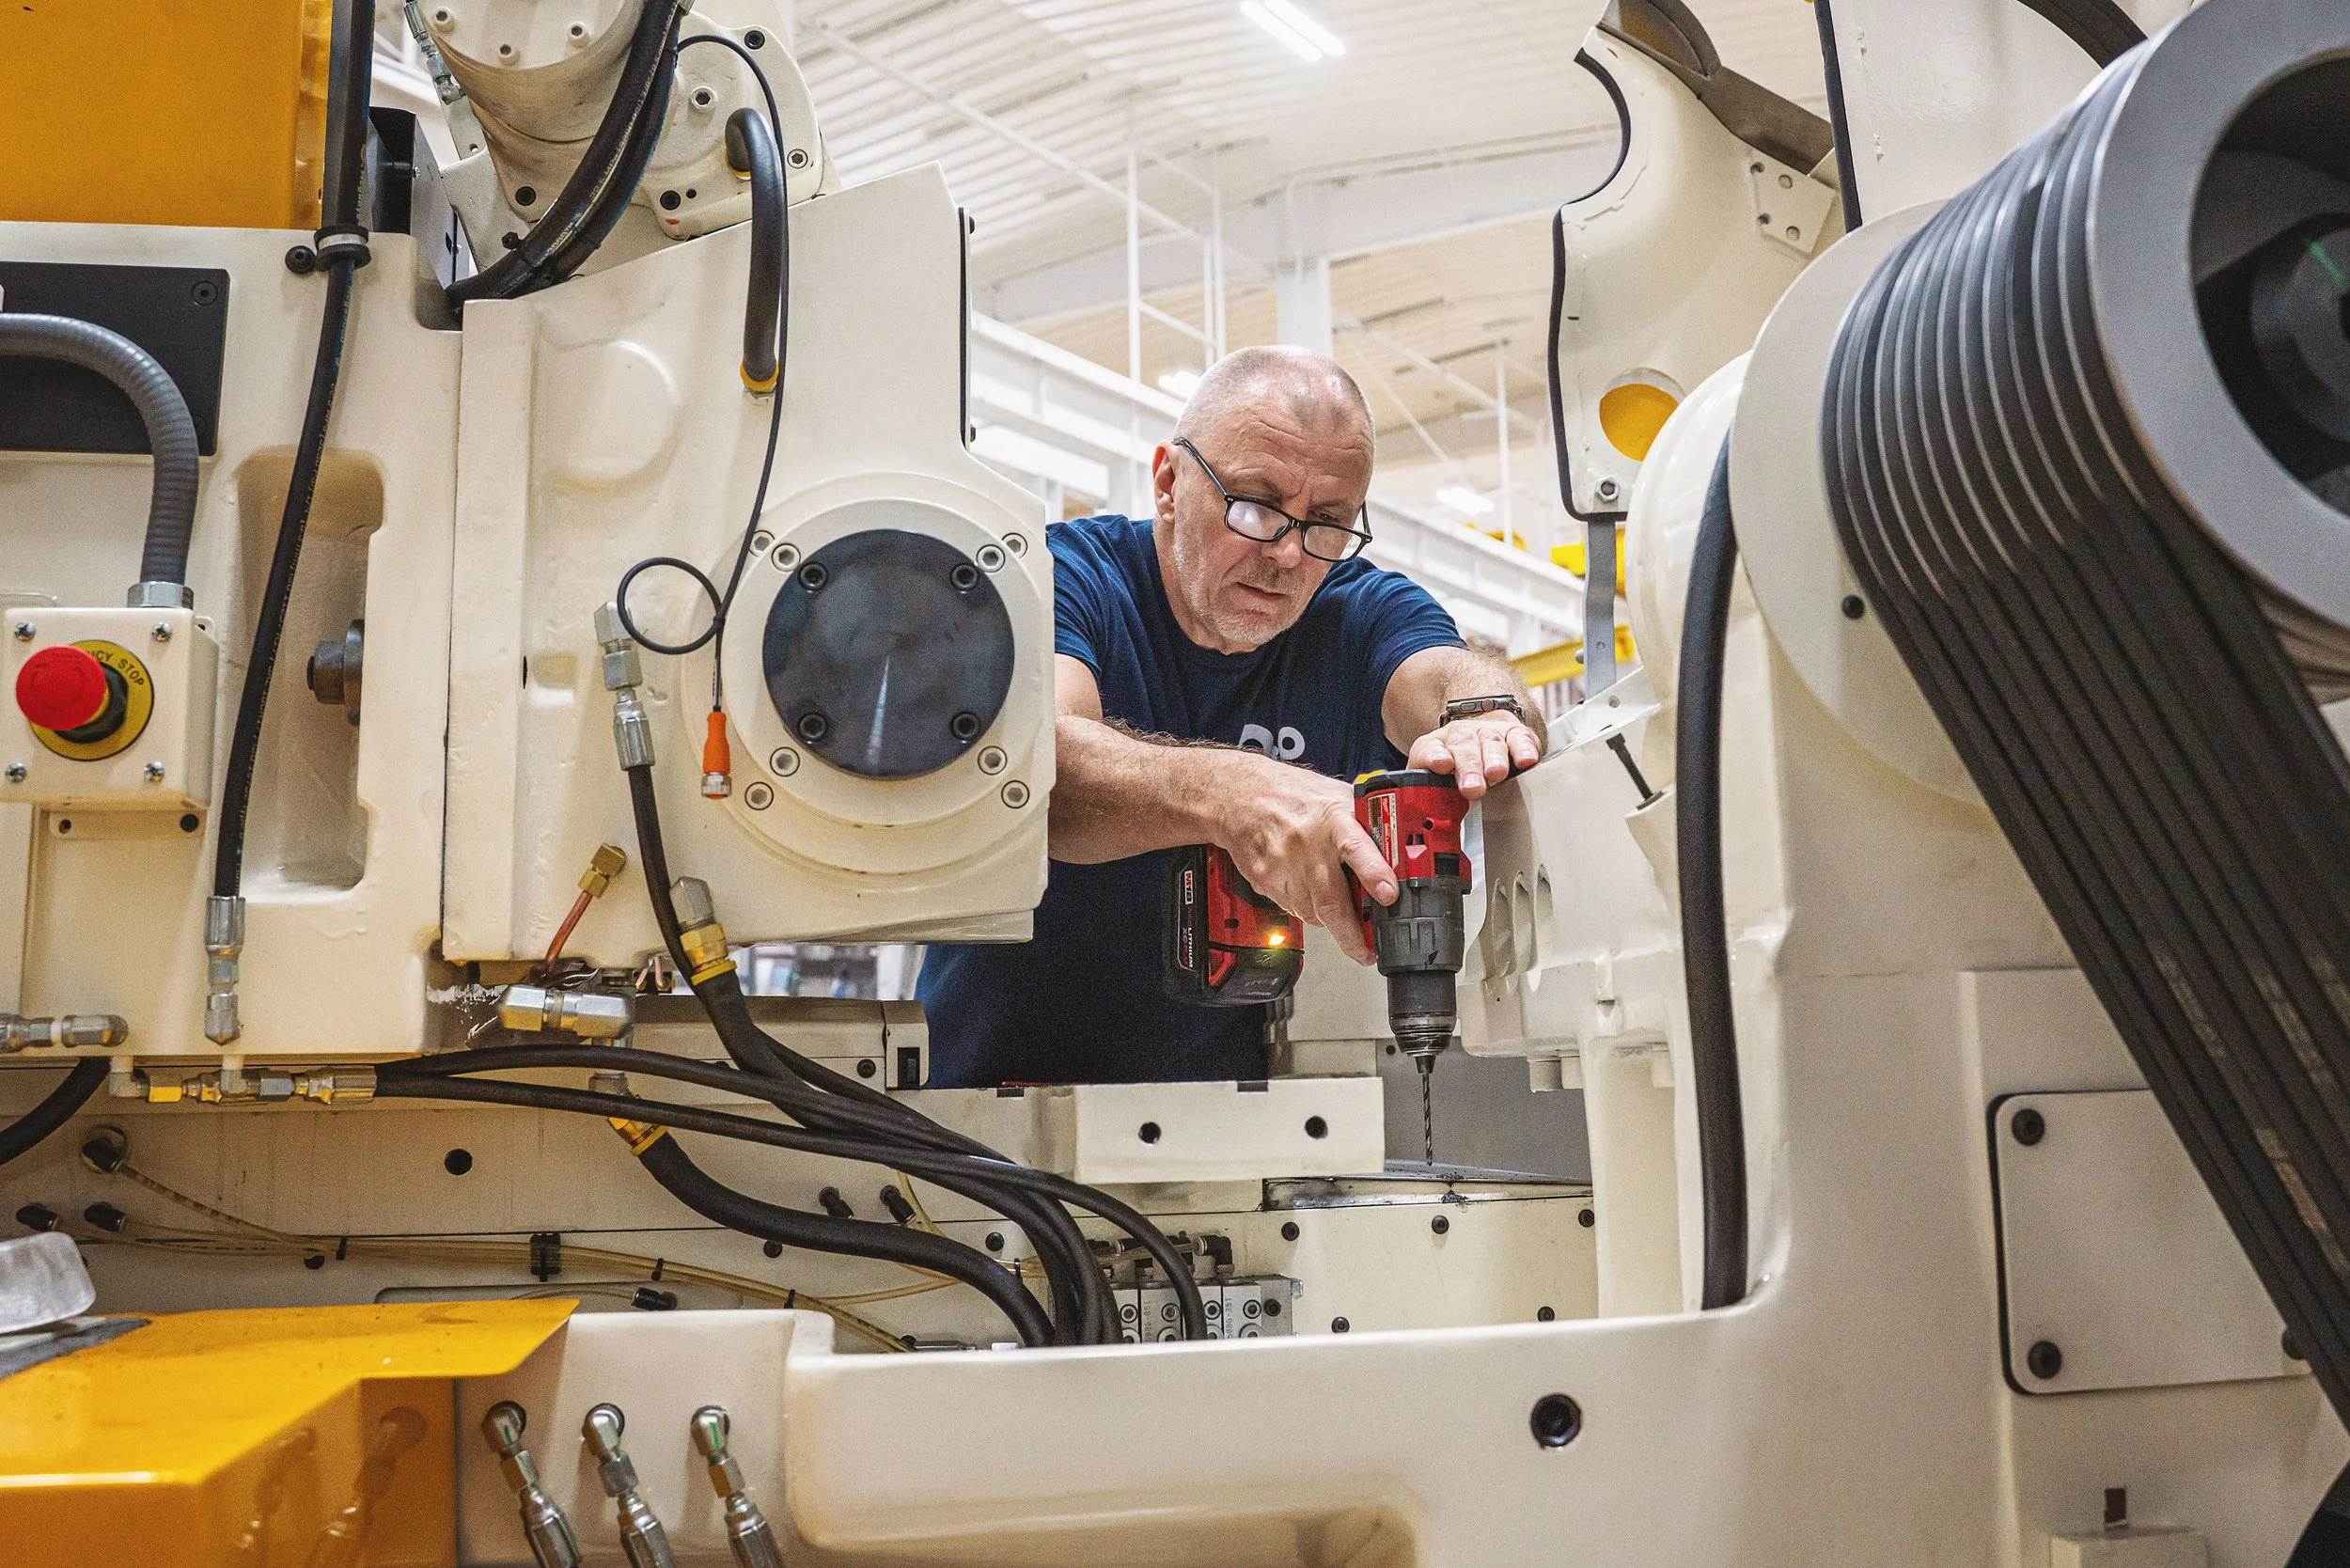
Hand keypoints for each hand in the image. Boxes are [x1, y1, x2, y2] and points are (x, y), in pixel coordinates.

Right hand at [1216, 754, 1394, 964]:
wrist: (1241, 796)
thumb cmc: (1293, 795)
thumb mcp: (1338, 797)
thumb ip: (1367, 823)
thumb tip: (1400, 848)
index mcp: (1333, 819)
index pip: (1357, 848)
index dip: (1374, 873)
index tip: (1389, 895)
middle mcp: (1308, 844)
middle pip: (1332, 899)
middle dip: (1352, 933)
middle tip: (1367, 951)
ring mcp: (1283, 864)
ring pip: (1314, 912)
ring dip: (1331, 920)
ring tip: (1341, 914)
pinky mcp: (1265, 880)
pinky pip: (1294, 909)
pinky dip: (1309, 910)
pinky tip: (1310, 891)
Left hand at [1407, 712, 1542, 798]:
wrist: (1478, 740)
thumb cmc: (1455, 768)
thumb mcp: (1434, 783)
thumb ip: (1429, 800)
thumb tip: (1428, 827)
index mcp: (1435, 747)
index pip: (1428, 749)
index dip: (1434, 756)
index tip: (1441, 766)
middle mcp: (1461, 735)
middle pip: (1463, 746)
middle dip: (1469, 767)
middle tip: (1473, 788)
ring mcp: (1488, 732)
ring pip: (1491, 742)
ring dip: (1494, 758)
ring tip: (1496, 773)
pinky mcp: (1514, 734)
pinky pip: (1520, 738)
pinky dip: (1524, 749)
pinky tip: (1526, 760)